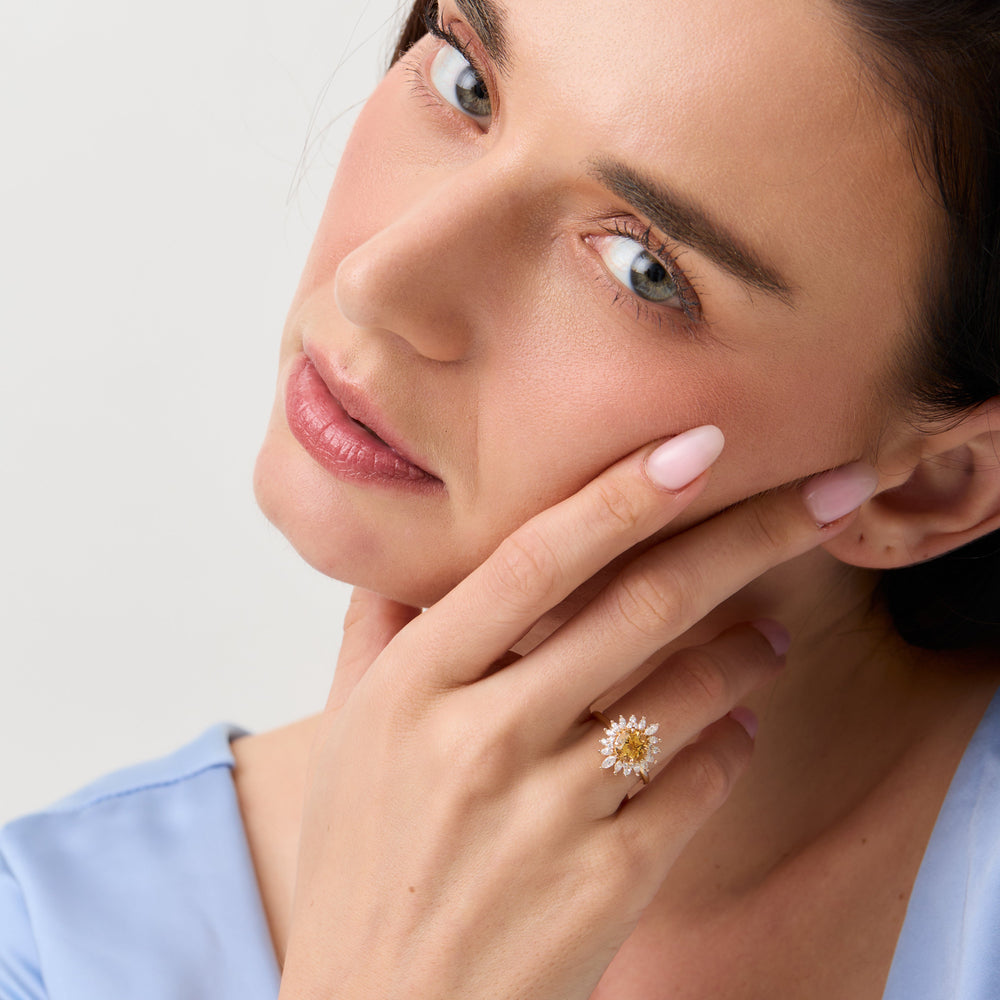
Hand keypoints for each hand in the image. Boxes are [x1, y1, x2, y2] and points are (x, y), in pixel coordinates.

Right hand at [278, 427, 876, 999]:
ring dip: (746, 650)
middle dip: (747, 536)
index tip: (700, 445)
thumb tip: (409, 556)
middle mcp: (482, 736)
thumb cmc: (360, 867)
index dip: (621, 494)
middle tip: (821, 497)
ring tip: (765, 636)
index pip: (533, 560)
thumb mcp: (344, 739)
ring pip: (689, 691)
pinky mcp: (607, 882)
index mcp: (413, 687)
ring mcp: (550, 812)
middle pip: (641, 606)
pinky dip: (730, 741)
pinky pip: (701, 780)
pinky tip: (730, 731)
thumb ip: (376, 634)